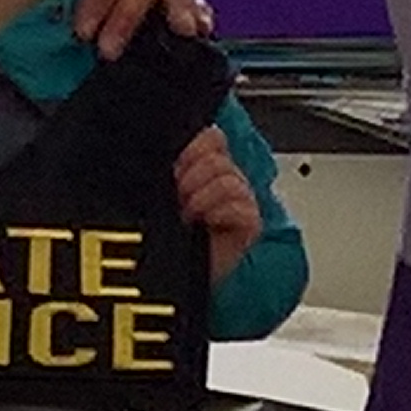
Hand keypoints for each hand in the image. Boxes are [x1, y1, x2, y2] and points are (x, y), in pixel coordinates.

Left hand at [171, 129, 262, 279]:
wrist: (173, 273)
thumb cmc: (165, 236)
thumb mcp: (159, 194)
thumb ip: (168, 169)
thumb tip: (171, 149)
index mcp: (202, 167)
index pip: (210, 136)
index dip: (192, 149)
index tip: (174, 169)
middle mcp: (224, 180)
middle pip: (218, 155)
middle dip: (191, 176)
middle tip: (179, 198)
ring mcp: (240, 200)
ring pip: (229, 179)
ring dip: (202, 198)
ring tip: (190, 215)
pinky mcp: (251, 223)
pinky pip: (241, 206)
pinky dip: (219, 213)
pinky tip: (206, 225)